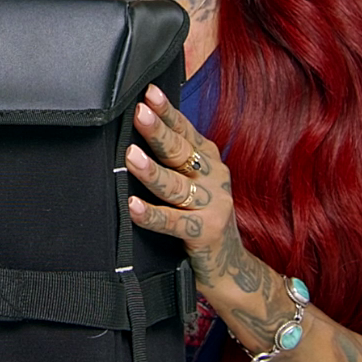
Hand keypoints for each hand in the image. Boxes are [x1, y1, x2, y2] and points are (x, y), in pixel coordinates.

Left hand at [124, 83, 252, 294]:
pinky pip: (173, 222)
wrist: (230, 268)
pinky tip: (133, 206)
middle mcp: (214, 178)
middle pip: (180, 151)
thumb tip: (139, 128)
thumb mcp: (194, 183)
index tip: (148, 93)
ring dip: (152, 171)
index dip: (167, 111)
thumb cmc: (200, 219)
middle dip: (158, 131)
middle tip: (139, 113)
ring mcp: (212, 205)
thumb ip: (173, 160)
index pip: (185, 130)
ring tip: (131, 156)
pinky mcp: (205, 233)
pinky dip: (152, 214)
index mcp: (208, 161)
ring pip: (176, 185)